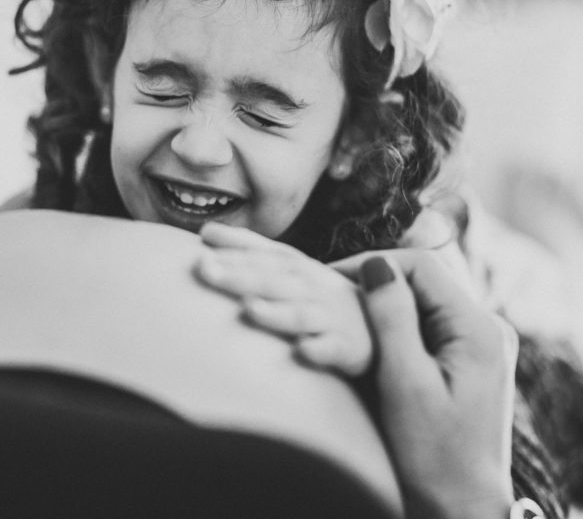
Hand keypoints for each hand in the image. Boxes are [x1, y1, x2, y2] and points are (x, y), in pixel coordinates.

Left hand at [194, 222, 372, 376]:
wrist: (383, 319)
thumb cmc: (320, 293)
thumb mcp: (289, 266)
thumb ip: (249, 249)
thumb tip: (204, 231)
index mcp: (296, 266)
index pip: (262, 254)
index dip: (233, 250)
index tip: (199, 250)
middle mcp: (312, 286)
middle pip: (273, 280)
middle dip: (240, 275)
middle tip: (205, 270)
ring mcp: (330, 316)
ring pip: (301, 314)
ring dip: (276, 311)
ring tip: (249, 309)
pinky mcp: (348, 347)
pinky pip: (333, 349)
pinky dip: (319, 350)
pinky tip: (301, 351)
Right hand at [332, 248, 517, 518]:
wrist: (463, 511)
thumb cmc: (434, 458)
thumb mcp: (405, 384)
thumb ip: (392, 319)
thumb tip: (376, 264)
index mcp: (479, 328)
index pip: (422, 266)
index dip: (373, 265)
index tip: (328, 280)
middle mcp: (487, 330)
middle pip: (424, 282)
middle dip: (377, 286)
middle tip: (330, 299)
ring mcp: (481, 348)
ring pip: (424, 304)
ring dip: (384, 307)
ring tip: (343, 320)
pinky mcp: (469, 367)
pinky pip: (429, 329)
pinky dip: (397, 329)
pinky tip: (370, 345)